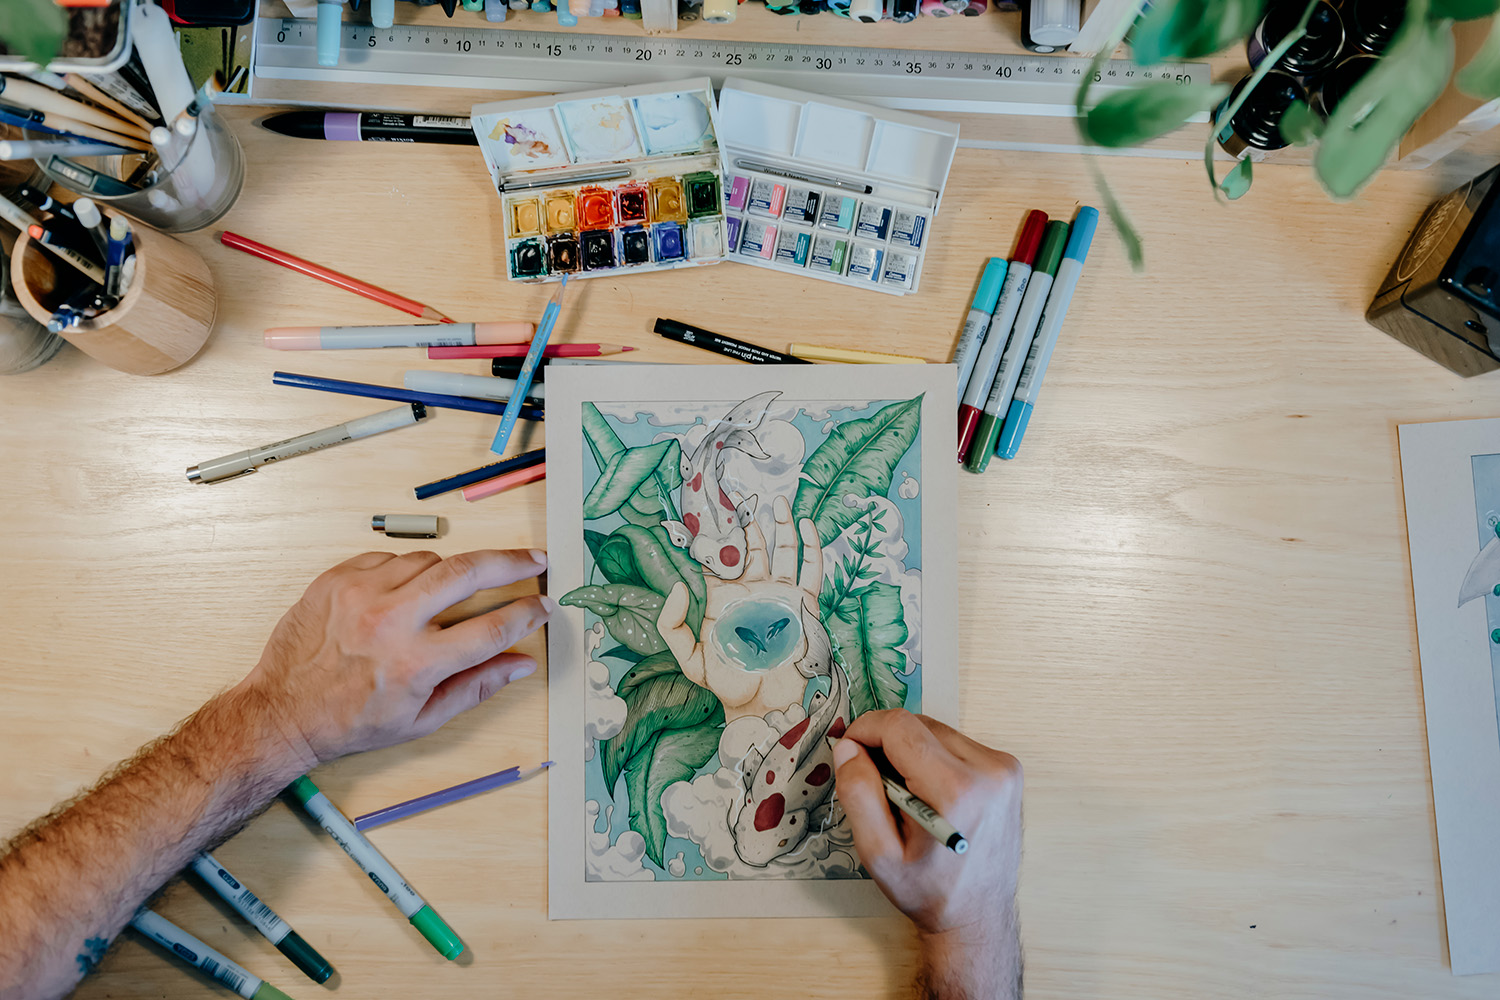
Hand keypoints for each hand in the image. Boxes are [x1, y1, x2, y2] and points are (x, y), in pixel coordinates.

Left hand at [234, 549, 554, 769]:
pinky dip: (406, 571)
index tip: (543, 604)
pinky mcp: (337, 578)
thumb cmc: (352, 721)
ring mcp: (361, 594)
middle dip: (511, 562)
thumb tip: (522, 663)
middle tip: (535, 558)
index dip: (527, 613)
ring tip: (449, 592)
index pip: (492, 628)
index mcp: (417, 664)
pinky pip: (389, 558)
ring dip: (450, 572)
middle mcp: (391, 623)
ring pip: (429, 561)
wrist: (283, 710)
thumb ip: (477, 686)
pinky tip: (403, 593)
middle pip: (468, 573)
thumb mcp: (422, 719)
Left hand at [658, 496, 823, 721]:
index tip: (704, 509)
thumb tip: (678, 585)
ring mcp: (778, 594)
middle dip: (745, 521)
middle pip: (748, 546)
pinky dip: (810, 545)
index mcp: (722, 598)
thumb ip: (673, 625)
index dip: (709, 535)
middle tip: (738, 495)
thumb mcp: (689, 659)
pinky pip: (809, 568)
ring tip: (776, 501)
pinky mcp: (802, 602)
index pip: (715, 559)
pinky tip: (805, 524)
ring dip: (779, 525)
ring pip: (780, 550)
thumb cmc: (727, 685)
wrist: (765, 705)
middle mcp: (750, 590)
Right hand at [832, 710, 1022, 995]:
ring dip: (911, 751)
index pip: (900, 727)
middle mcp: (989, 771)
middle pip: (919, 724)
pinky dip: (934, 757)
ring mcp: (1004, 769)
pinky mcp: (1008, 771)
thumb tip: (849, 748)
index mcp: (957, 790)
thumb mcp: (878, 854)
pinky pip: (957, 743)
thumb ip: (858, 795)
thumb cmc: (928, 891)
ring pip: (937, 731)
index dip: (866, 730)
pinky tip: (929, 793)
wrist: (978, 915)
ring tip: (905, 794)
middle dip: (887, 744)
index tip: (850, 750)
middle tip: (875, 783)